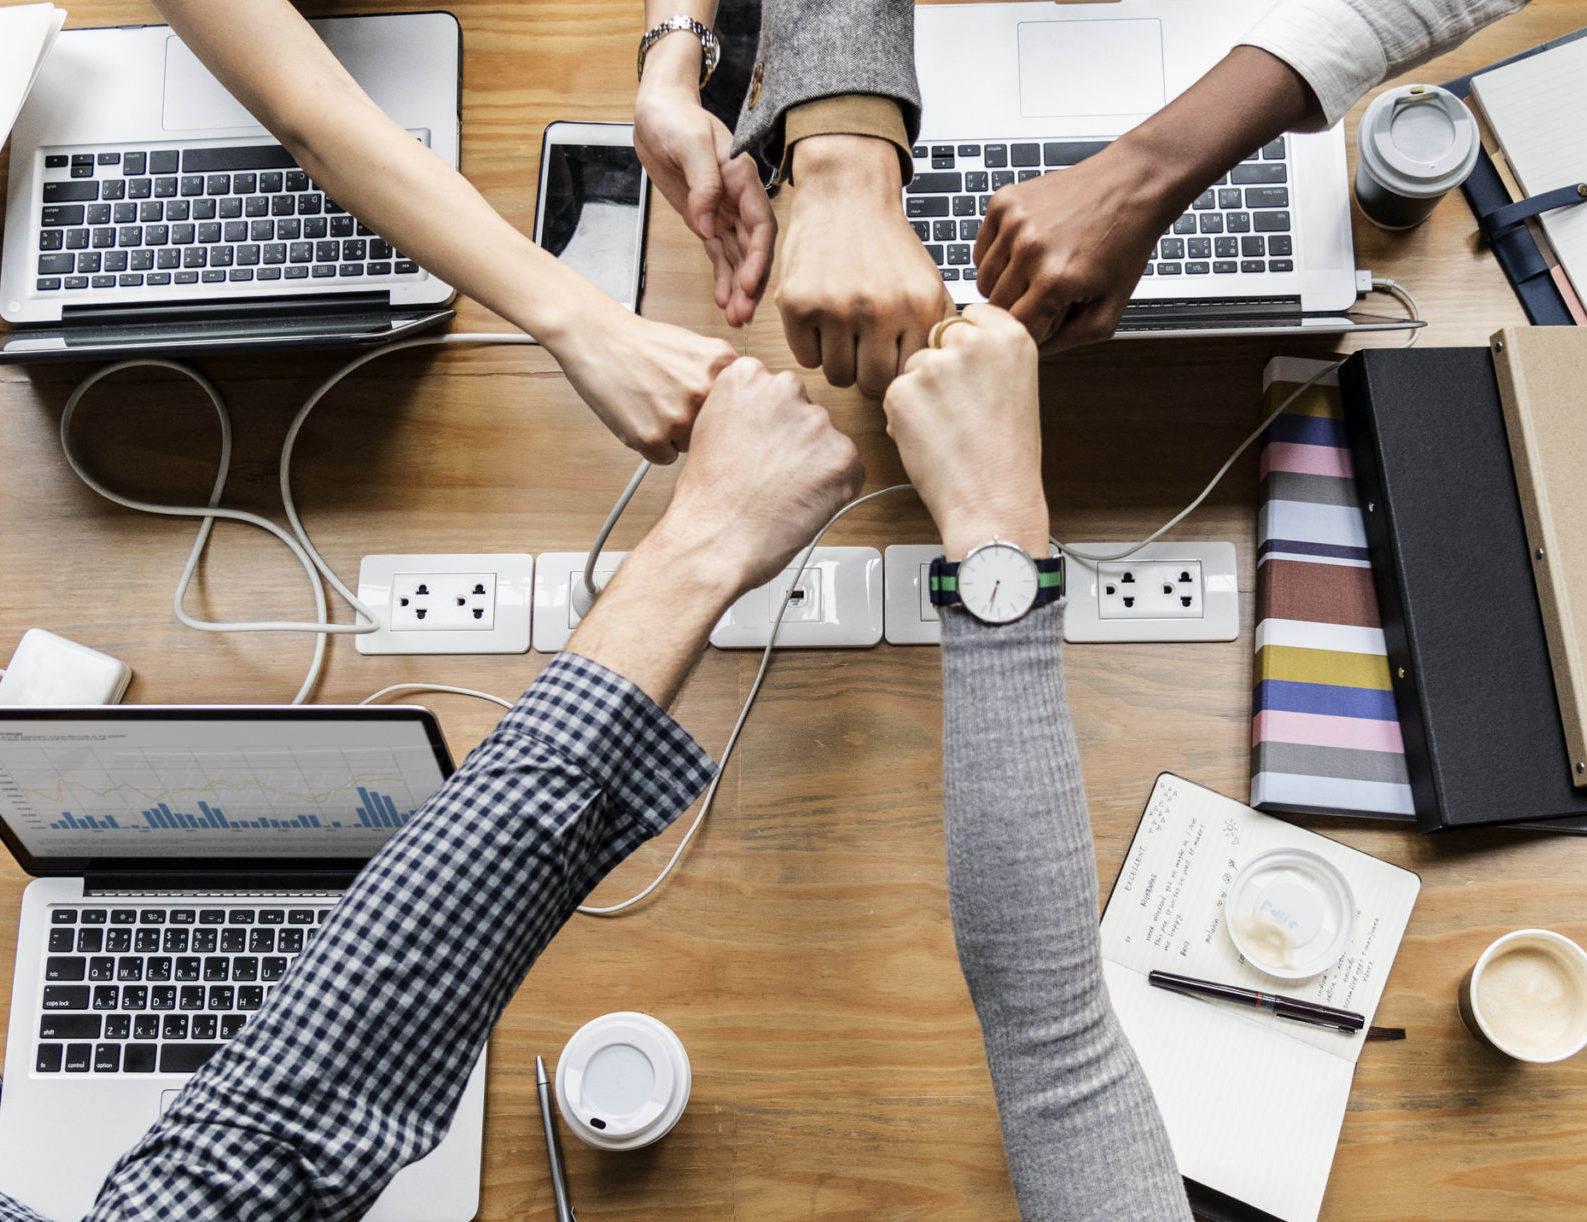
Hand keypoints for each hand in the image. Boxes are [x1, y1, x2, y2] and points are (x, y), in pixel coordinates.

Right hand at [550, 303, 735, 463]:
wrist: (599, 339)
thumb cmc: (644, 344)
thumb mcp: (699, 348)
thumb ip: (725, 377)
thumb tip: (748, 409)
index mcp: (723, 367)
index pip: (740, 410)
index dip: (721, 412)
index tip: (708, 408)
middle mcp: (705, 392)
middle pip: (717, 431)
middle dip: (698, 423)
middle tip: (672, 402)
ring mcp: (679, 418)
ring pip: (691, 447)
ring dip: (675, 436)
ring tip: (653, 405)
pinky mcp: (652, 439)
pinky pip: (665, 458)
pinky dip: (652, 445)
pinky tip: (641, 417)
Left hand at [635, 41, 774, 325]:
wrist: (657, 112)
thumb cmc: (675, 119)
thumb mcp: (689, 143)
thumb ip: (703, 183)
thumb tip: (706, 222)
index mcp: (742, 178)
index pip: (760, 223)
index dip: (758, 256)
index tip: (748, 283)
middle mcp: (738, 198)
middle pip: (753, 248)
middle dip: (751, 282)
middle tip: (743, 314)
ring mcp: (723, 211)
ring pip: (737, 257)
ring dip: (738, 288)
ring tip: (735, 319)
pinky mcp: (705, 220)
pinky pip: (719, 254)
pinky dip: (723, 278)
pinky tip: (724, 302)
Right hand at [662, 356, 863, 592]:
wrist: (716, 538)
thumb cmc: (707, 497)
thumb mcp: (711, 429)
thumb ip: (745, 410)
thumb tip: (771, 418)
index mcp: (746, 376)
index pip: (775, 390)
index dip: (768, 425)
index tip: (757, 445)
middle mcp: (784, 389)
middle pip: (804, 411)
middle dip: (795, 440)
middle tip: (771, 473)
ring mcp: (817, 422)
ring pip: (826, 441)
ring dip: (814, 464)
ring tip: (781, 493)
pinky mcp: (843, 455)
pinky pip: (848, 469)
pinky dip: (833, 489)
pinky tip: (800, 503)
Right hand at [777, 134, 952, 397]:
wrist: (847, 195)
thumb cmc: (888, 246)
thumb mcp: (928, 282)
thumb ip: (936, 330)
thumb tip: (937, 378)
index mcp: (919, 306)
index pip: (909, 376)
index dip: (898, 374)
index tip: (890, 362)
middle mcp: (879, 309)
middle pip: (871, 384)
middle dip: (867, 374)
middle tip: (864, 353)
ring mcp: (835, 307)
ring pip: (837, 376)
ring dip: (839, 361)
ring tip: (843, 333)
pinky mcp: (798, 304)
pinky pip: (805, 358)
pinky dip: (812, 347)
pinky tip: (821, 321)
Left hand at [882, 305, 1047, 558]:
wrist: (993, 500)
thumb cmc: (1007, 456)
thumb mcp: (1016, 387)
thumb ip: (988, 356)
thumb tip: (953, 342)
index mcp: (1010, 335)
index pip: (969, 317)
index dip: (965, 347)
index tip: (971, 372)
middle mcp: (972, 341)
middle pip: (937, 338)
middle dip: (940, 368)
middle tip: (960, 410)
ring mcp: (934, 365)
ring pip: (913, 368)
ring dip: (920, 394)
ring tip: (949, 431)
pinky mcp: (902, 391)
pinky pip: (894, 395)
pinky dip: (904, 418)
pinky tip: (931, 441)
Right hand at [973, 142, 1176, 350]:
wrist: (1132, 184)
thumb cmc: (1124, 244)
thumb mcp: (1109, 311)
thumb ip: (1066, 342)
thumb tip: (1029, 352)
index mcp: (1055, 280)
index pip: (1016, 330)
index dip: (1035, 328)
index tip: (1052, 316)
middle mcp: (1029, 249)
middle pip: (995, 307)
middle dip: (1020, 307)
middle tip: (1049, 291)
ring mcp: (1013, 222)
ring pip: (983, 280)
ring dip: (1007, 283)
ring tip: (1039, 268)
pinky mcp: (1004, 202)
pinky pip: (981, 250)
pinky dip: (999, 256)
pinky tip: (1028, 248)